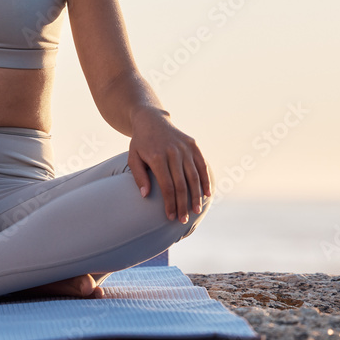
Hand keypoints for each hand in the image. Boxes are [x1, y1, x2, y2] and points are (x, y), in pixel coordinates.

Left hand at [126, 107, 210, 223]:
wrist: (151, 120)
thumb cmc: (141, 143)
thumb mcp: (133, 158)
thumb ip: (139, 176)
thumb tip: (145, 196)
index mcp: (157, 157)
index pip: (166, 186)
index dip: (170, 203)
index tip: (170, 217)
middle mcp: (173, 152)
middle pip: (181, 184)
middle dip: (183, 204)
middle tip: (183, 220)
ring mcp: (184, 148)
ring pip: (194, 176)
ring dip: (196, 195)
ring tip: (195, 211)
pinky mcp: (193, 144)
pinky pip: (202, 165)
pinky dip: (205, 180)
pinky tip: (207, 194)